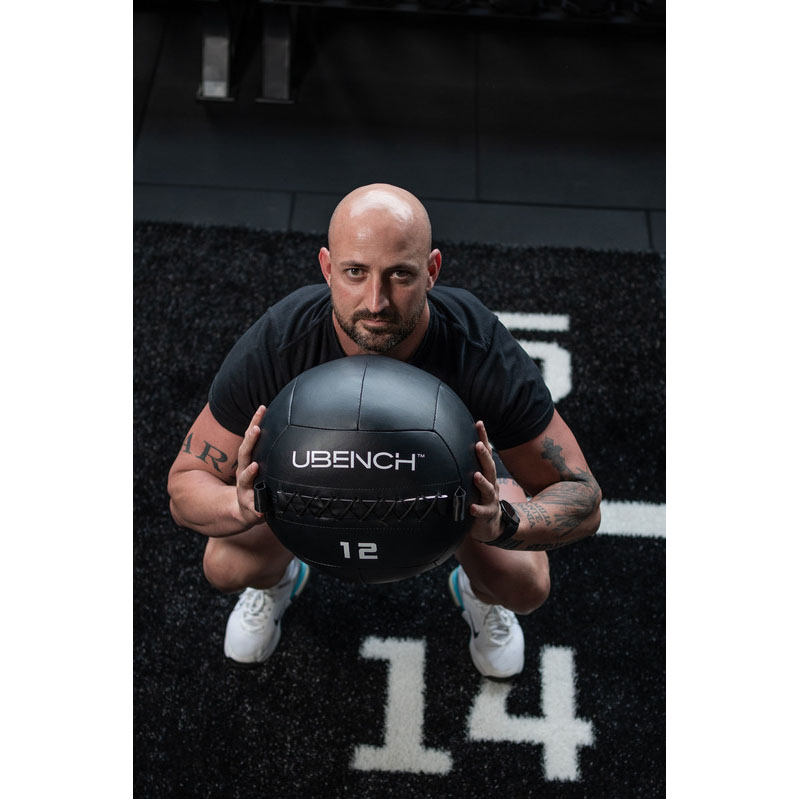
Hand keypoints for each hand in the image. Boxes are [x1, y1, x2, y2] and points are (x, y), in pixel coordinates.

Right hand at [234, 405, 267, 526]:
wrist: (245, 511)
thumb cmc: (258, 484)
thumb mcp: (265, 466)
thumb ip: (274, 452)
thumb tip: (296, 429)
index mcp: (249, 460)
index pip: (251, 438)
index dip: (255, 421)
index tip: (262, 408)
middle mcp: (244, 472)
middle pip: (245, 453)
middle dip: (250, 441)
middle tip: (256, 429)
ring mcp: (245, 489)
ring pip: (244, 480)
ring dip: (249, 473)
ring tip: (255, 466)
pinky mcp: (250, 508)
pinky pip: (254, 509)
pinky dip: (257, 510)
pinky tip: (261, 512)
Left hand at [469, 420, 502, 542]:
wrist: (492, 525)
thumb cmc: (480, 499)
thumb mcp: (474, 482)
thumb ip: (465, 467)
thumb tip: (448, 447)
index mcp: (487, 474)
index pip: (485, 453)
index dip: (483, 437)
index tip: (479, 423)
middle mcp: (491, 484)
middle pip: (489, 467)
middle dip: (484, 455)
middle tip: (478, 444)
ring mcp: (491, 499)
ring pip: (489, 489)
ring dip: (483, 482)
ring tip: (476, 476)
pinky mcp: (488, 515)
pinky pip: (483, 512)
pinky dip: (478, 509)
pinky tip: (472, 508)